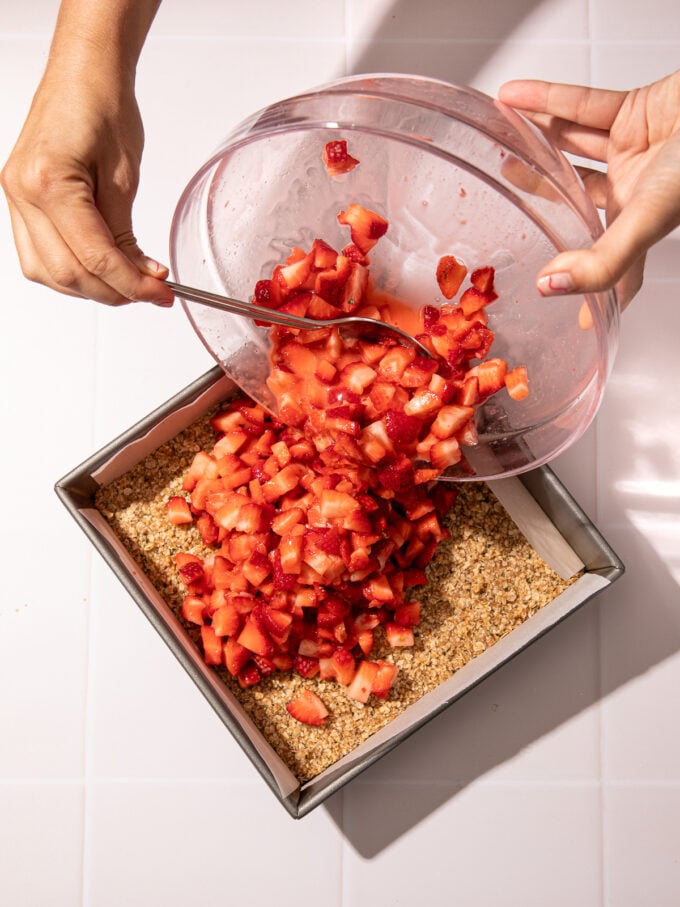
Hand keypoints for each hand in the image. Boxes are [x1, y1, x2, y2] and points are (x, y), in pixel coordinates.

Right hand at [0, 0, 171, 306]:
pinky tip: (100, 271)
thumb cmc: (103, 106)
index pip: (94, 256)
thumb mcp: (125, 176)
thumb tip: (141, 276)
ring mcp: (16, 200)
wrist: (83, 73)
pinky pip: (39, 258)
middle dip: (114, 292)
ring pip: (49, 274)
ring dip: (92, 288)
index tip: (161, 294)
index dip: (132, 284)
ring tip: (129, 284)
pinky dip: (72, 273)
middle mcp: (23, 194)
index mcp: (49, 182)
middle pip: (68, 273)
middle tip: (151, 293)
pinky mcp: (21, 203)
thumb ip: (126, 233)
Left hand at [498, 70, 679, 308]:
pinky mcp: (635, 110)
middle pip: (577, 199)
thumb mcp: (648, 221)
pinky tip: (513, 97)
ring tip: (502, 143)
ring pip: (574, 147)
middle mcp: (634, 189)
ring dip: (538, 142)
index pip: (610, 266)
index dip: (590, 290)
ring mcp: (633, 150)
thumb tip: (550, 288)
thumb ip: (602, 261)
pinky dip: (547, 99)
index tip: (566, 307)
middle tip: (507, 196)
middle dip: (543, 196)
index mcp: (639, 224)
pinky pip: (583, 105)